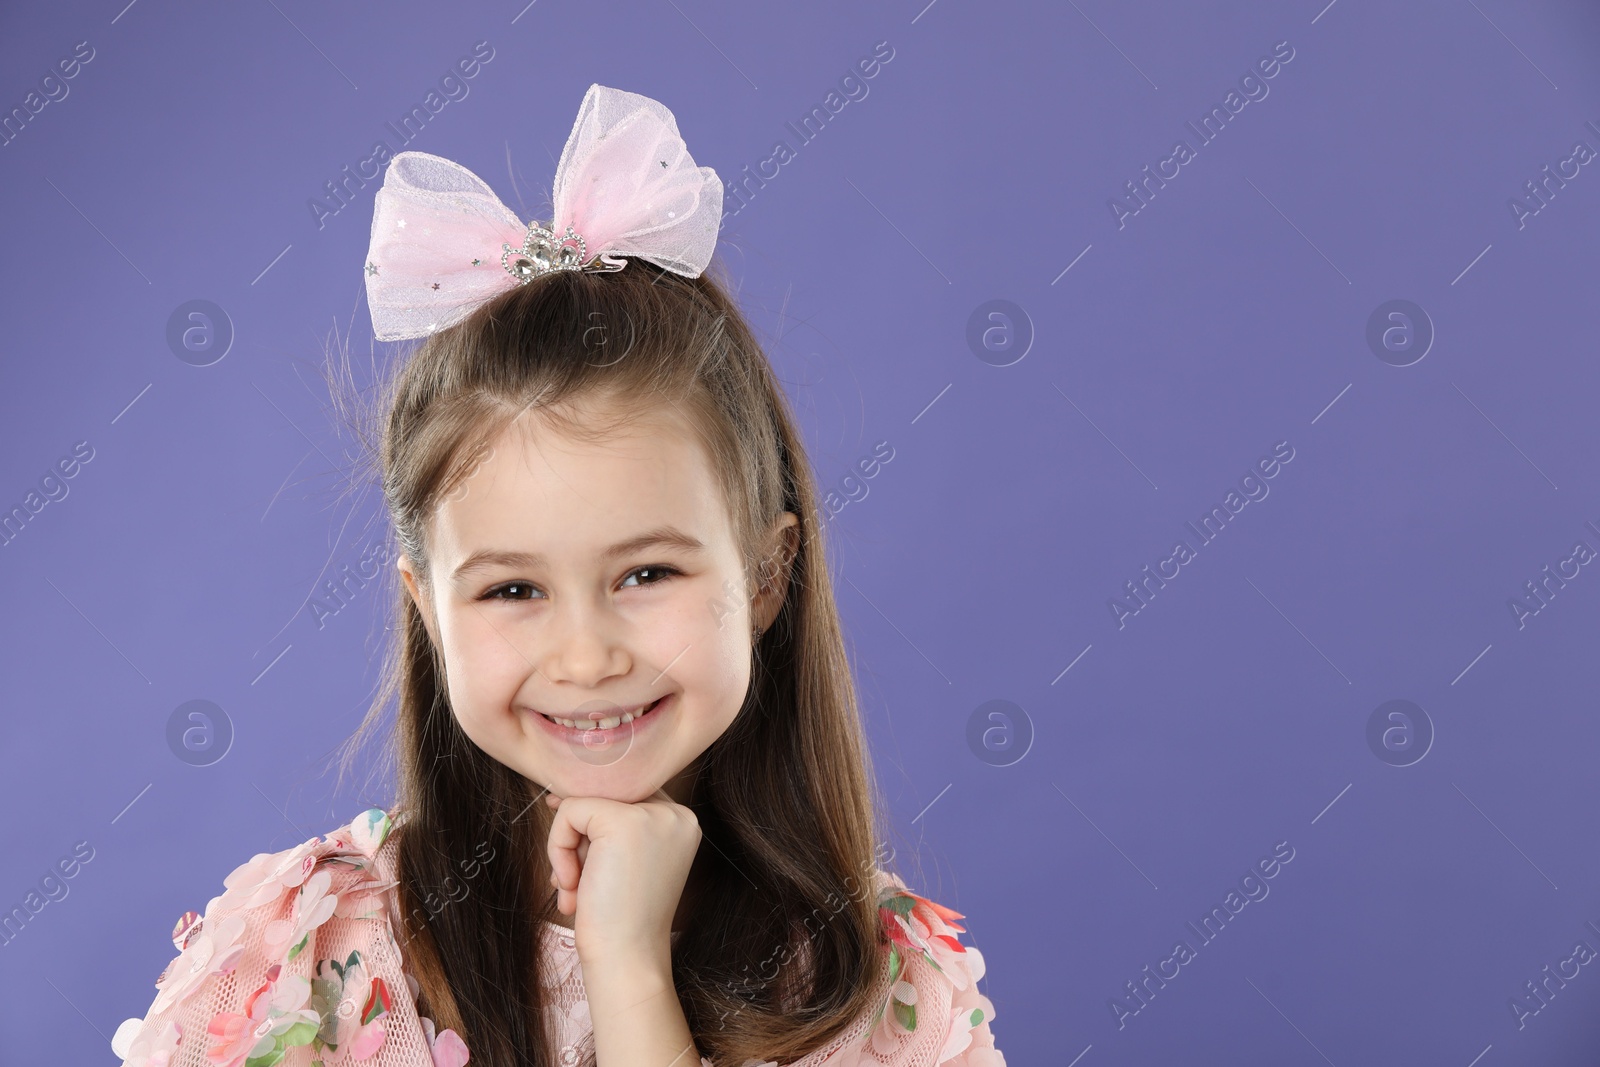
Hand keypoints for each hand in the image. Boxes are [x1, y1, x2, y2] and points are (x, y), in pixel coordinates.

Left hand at [545, 787, 700, 970]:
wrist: (626, 959)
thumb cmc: (619, 920)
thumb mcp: (623, 862)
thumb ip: (608, 828)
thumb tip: (560, 796)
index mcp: (682, 823)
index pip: (627, 798)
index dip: (594, 824)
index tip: (578, 859)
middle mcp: (676, 813)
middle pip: (605, 796)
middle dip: (579, 838)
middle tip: (575, 882)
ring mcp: (653, 814)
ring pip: (584, 802)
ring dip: (566, 848)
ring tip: (573, 889)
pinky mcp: (622, 820)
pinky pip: (570, 812)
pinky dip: (557, 848)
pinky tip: (569, 884)